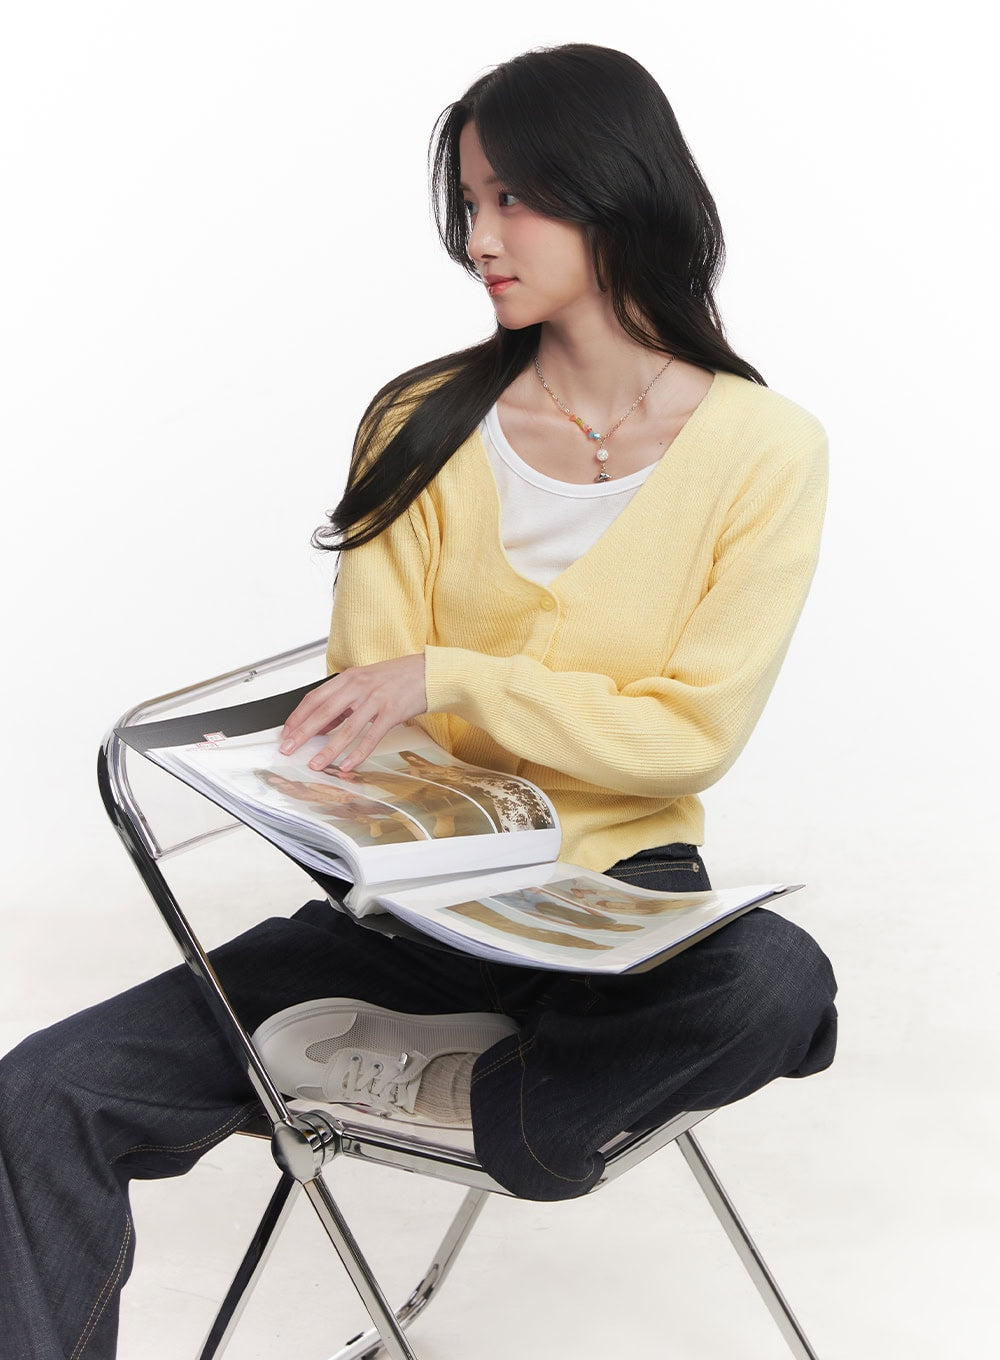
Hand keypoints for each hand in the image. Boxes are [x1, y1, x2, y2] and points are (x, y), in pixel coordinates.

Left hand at [278, 654, 427, 772]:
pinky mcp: (391, 712)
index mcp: (349, 678)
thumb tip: (321, 725)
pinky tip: (348, 764)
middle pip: (325, 712)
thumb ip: (343, 702)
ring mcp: (375, 699)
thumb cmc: (397, 678)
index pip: (315, 697)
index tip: (287, 732)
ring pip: (347, 728)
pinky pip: (371, 736)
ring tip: (316, 763)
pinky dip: (358, 753)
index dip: (298, 716)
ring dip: (328, 749)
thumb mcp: (365, 683)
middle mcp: (359, 687)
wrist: (429, 672)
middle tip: (289, 748)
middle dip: (303, 733)